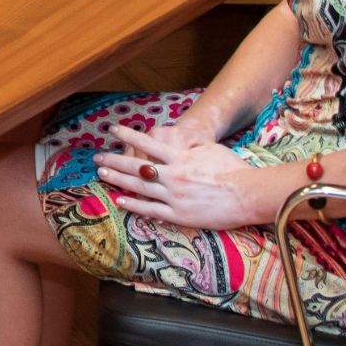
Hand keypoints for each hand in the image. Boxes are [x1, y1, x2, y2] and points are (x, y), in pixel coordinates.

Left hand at [94, 124, 254, 229]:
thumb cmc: (233, 170)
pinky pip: (151, 209)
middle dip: (115, 160)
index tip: (112, 130)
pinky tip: (120, 200)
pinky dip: (134, 204)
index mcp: (181, 157)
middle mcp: (173, 175)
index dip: (128, 135)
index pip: (148, 143)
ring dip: (118, 180)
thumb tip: (174, 139)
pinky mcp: (179, 215)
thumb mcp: (209, 149)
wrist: (247, 195)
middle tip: (98, 158)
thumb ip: (189, 146)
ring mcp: (174, 196)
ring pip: (139, 186)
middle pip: (137, 165)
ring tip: (102, 175)